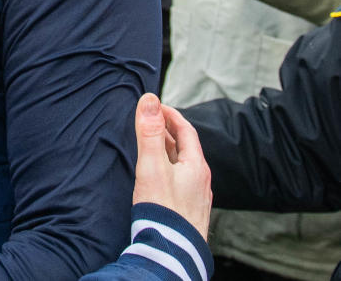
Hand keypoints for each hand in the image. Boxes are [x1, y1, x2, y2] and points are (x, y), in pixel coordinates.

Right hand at [132, 93, 211, 239]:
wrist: (172, 252)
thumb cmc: (163, 209)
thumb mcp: (152, 166)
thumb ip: (149, 132)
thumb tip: (150, 99)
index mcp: (196, 166)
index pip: (186, 131)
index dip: (171, 115)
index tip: (156, 106)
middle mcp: (201, 180)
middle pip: (185, 148)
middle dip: (167, 132)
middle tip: (150, 122)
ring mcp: (196, 197)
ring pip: (183, 166)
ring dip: (167, 152)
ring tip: (150, 147)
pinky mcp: (189, 211)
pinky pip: (180, 182)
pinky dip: (168, 170)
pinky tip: (157, 179)